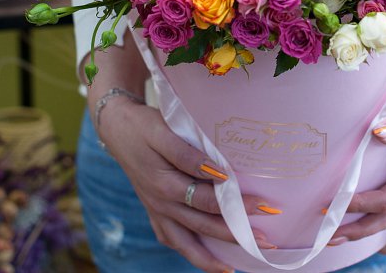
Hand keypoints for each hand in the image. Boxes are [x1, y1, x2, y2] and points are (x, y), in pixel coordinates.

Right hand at [99, 97, 276, 271]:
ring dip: (213, 256)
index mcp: (165, 186)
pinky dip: (190, 252)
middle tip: (267, 240)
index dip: (238, 204)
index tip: (266, 205)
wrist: (118, 128)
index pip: (210, 201)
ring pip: (186, 243)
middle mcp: (161, 205)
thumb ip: (189, 154)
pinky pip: (173, 240)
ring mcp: (156, 211)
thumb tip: (218, 172)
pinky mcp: (154, 211)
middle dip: (237, 234)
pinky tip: (206, 258)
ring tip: (237, 266)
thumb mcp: (164, 133)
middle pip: (203, 226)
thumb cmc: (145, 127)